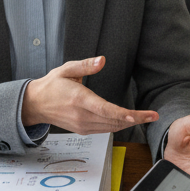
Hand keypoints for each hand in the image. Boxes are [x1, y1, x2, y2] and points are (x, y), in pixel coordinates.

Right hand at [21, 56, 157, 134]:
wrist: (36, 104)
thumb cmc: (52, 85)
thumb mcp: (66, 70)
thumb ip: (85, 65)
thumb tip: (102, 60)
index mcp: (79, 99)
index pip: (105, 109)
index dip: (123, 114)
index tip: (139, 115)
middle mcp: (82, 116)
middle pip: (113, 121)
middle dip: (136, 119)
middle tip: (153, 116)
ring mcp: (82, 125)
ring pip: (111, 127)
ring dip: (129, 123)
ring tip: (146, 118)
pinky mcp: (83, 130)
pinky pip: (105, 129)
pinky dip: (118, 125)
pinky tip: (129, 120)